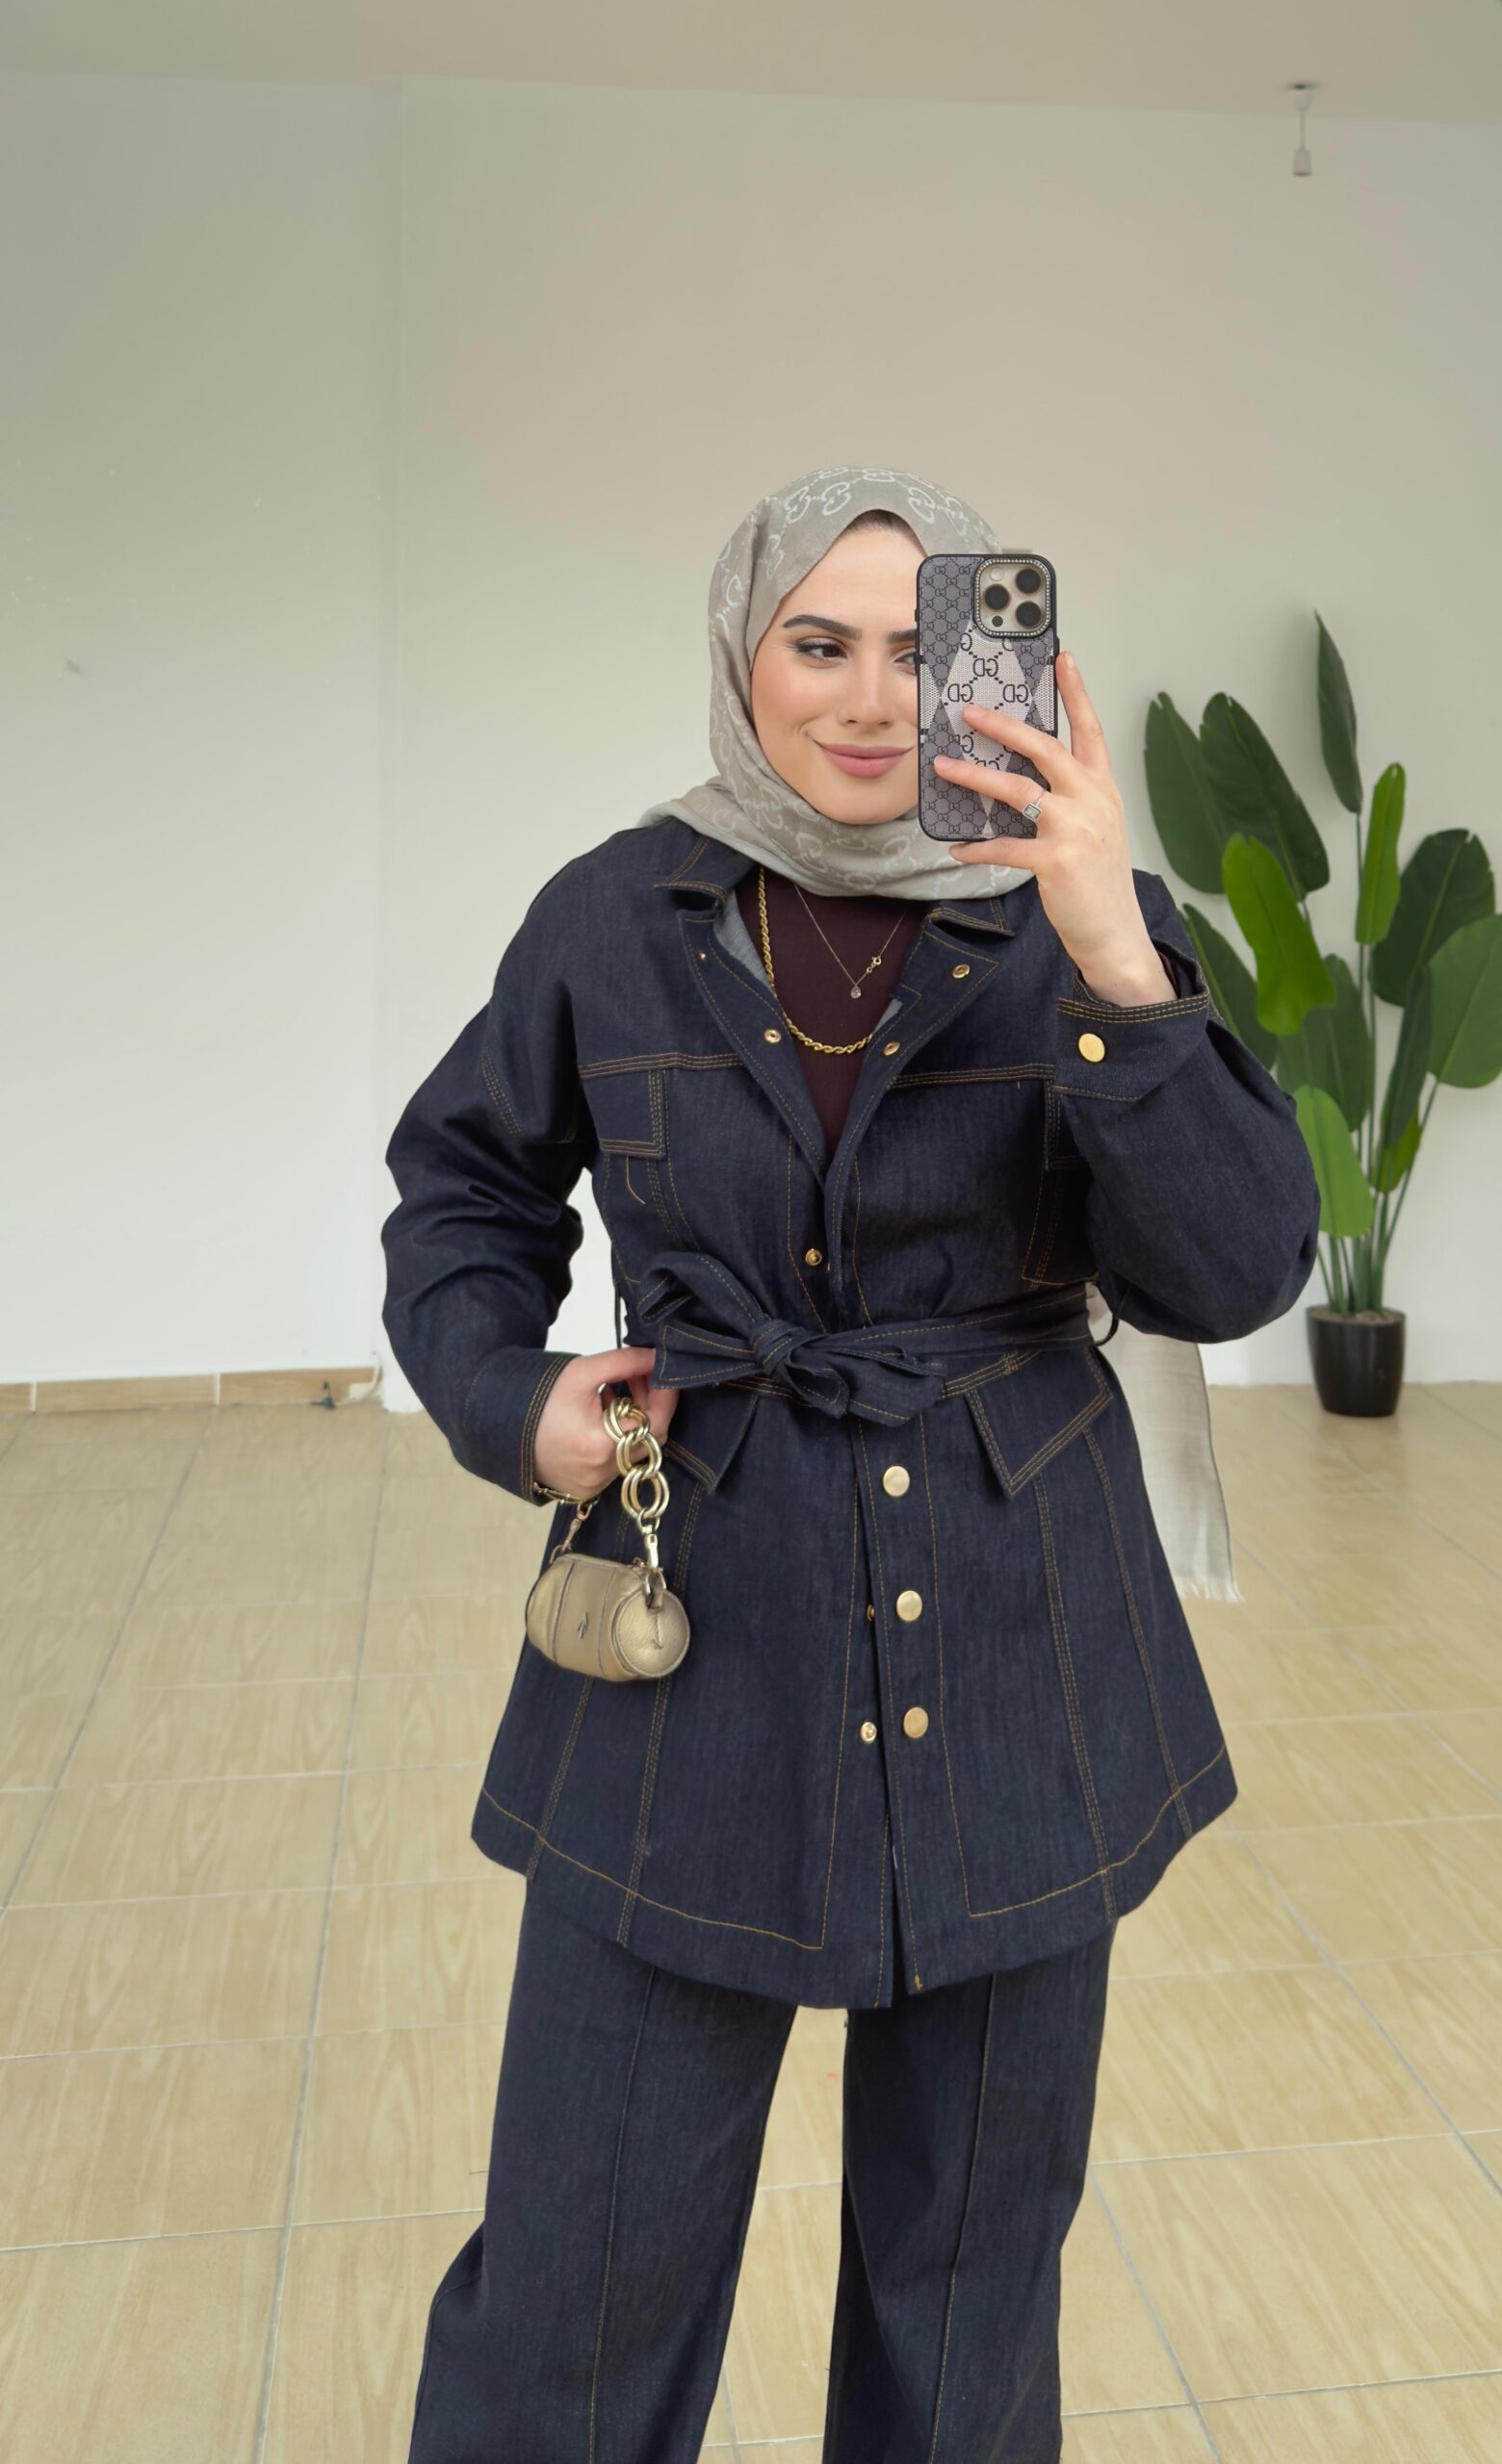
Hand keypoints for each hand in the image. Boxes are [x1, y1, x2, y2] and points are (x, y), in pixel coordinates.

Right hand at [534, 1346, 679, 1497]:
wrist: (497, 1426)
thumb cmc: (538, 1399)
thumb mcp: (581, 1372)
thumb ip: (624, 1362)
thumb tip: (658, 1357)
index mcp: (601, 1445)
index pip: (656, 1423)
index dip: (665, 1396)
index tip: (663, 1372)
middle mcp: (601, 1472)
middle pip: (649, 1439)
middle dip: (650, 1405)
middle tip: (638, 1376)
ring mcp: (593, 1485)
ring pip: (633, 1452)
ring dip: (633, 1422)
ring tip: (615, 1392)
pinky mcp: (585, 1489)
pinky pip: (616, 1464)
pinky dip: (617, 1439)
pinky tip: (600, 1416)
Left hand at [934, 651, 1173, 1002]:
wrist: (1115, 932)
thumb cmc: (1098, 881)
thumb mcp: (1095, 828)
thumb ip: (1069, 798)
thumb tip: (1019, 775)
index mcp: (1103, 789)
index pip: (1090, 730)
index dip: (1076, 692)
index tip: (1062, 658)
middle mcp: (1093, 801)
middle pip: (1044, 748)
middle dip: (1003, 726)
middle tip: (970, 712)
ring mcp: (1076, 829)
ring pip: (1016, 790)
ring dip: (974, 777)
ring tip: (943, 767)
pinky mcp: (1056, 861)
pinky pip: (1004, 846)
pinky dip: (977, 848)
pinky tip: (957, 849)